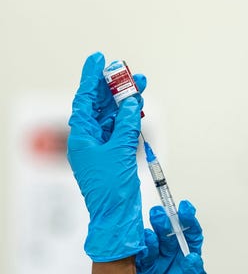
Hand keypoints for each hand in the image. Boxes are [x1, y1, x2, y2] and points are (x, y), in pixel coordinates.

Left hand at [67, 52, 146, 261]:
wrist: (116, 215)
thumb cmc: (111, 189)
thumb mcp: (120, 152)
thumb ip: (127, 125)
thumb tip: (131, 103)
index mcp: (82, 137)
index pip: (85, 100)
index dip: (92, 78)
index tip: (99, 59)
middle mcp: (90, 139)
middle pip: (100, 105)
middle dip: (114, 87)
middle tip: (126, 71)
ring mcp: (104, 146)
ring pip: (114, 116)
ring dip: (126, 102)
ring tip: (140, 85)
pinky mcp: (116, 154)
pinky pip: (122, 130)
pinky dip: (131, 120)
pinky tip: (139, 109)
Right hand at [136, 200, 209, 273]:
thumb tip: (194, 259)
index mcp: (188, 269)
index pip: (190, 240)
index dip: (188, 222)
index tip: (185, 209)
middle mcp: (171, 266)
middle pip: (168, 237)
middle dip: (165, 224)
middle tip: (159, 215)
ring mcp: (153, 272)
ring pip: (150, 245)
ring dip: (148, 236)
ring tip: (146, 236)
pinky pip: (133, 261)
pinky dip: (133, 252)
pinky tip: (134, 248)